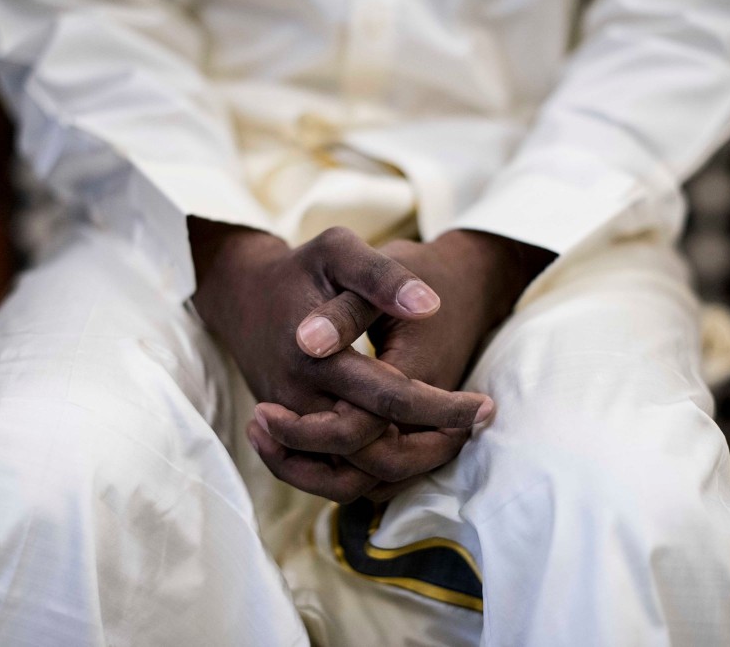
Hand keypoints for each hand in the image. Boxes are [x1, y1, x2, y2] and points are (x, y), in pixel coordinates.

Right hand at [187, 218, 495, 500]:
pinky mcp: (290, 436)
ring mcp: (291, 425)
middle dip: (430, 450)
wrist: (244, 294)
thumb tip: (428, 304)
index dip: (444, 409)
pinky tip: (411, 443)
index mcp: (315, 357)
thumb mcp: (338, 249)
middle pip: (372, 455)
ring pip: (350, 480)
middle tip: (473, 426)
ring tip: (449, 438)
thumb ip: (381, 276)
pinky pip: (332, 476)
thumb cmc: (299, 269)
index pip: (390, 401)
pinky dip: (374, 472)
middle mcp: (298, 401)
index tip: (485, 406)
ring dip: (406, 468)